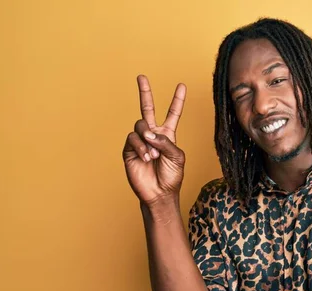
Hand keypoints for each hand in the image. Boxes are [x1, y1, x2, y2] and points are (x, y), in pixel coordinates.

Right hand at [123, 75, 186, 205]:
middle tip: (141, 77)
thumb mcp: (177, 157)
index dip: (177, 100)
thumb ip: (166, 142)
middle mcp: (153, 134)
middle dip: (145, 92)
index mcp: (168, 134)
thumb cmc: (171, 176)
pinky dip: (141, 147)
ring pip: (140, 125)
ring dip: (147, 140)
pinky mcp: (129, 149)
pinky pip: (132, 138)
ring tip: (153, 156)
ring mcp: (140, 141)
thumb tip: (148, 133)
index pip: (173, 113)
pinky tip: (146, 157)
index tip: (181, 85)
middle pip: (147, 108)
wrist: (159, 193)